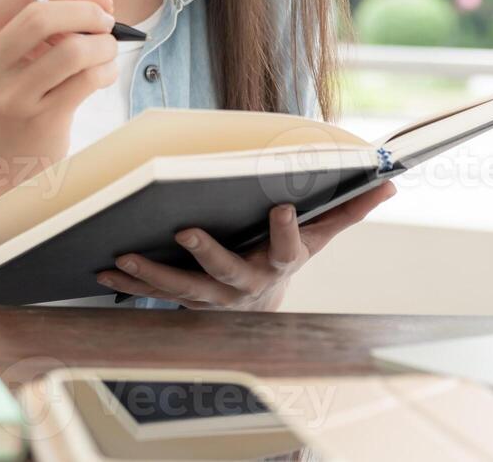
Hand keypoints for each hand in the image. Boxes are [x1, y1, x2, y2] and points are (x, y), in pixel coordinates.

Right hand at [0, 0, 117, 170]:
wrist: (4, 151)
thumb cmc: (25, 86)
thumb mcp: (28, 47)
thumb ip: (65, 12)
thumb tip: (102, 1)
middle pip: (43, 15)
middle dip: (87, 12)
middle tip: (104, 23)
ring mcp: (12, 93)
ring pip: (72, 50)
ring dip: (104, 44)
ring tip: (106, 51)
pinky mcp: (40, 118)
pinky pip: (87, 80)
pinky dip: (107, 70)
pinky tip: (104, 73)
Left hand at [97, 182, 397, 310]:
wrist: (258, 309)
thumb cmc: (285, 257)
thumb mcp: (319, 238)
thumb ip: (347, 211)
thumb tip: (388, 182)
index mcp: (280, 263)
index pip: (290, 249)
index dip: (288, 231)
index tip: (284, 207)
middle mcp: (247, 284)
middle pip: (227, 272)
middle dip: (207, 254)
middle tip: (186, 228)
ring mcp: (212, 297)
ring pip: (180, 288)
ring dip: (151, 273)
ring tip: (124, 253)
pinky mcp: (183, 301)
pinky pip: (151, 295)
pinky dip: (127, 283)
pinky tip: (104, 267)